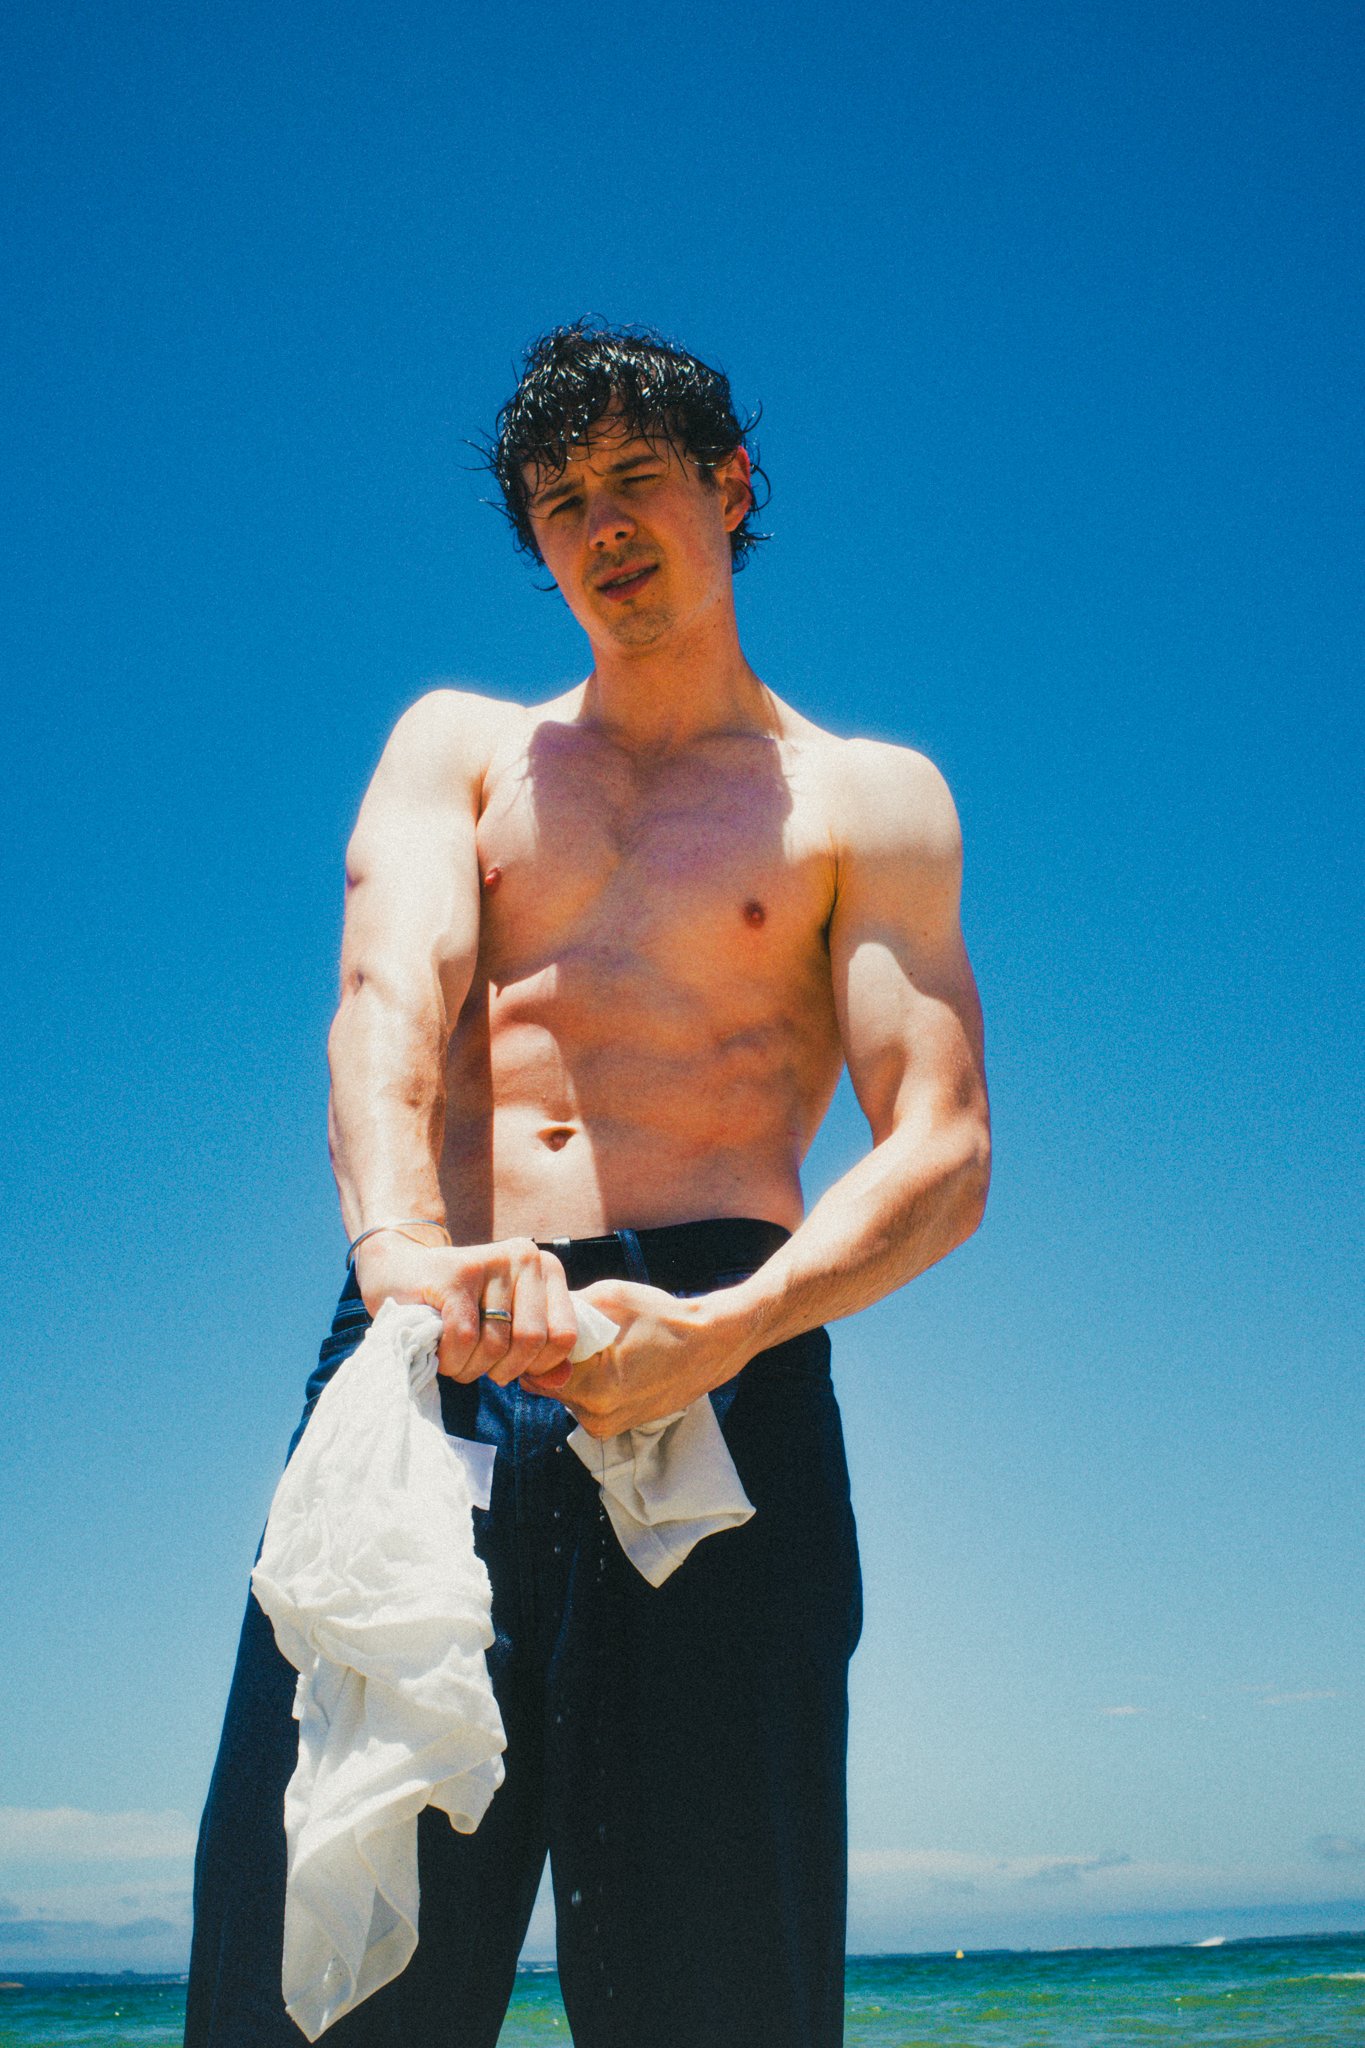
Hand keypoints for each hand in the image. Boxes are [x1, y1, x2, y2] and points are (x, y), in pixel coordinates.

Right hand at [353, 1232, 579, 1385]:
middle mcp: (526, 1256)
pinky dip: (451, 1359)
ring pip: (495, 1344)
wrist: (398, 1271)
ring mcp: (491, 1262)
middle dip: (503, 1370)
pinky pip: (464, 1339)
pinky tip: (441, 1353)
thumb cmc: (460, 1307)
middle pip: (531, 1341)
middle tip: (479, 1367)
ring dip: (471, 1369)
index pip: (565, 1334)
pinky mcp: (455, 1275)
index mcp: (547, 1269)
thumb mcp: (508, 1327)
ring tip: (457, 1359)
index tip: (511, 1364)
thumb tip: (561, 1379)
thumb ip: (540, 1355)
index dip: (538, 1364)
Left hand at [523, 1277, 749, 1435]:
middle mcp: (597, 1417)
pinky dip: (590, 1381)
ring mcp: (609, 1426)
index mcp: (592, 1389)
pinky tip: (613, 1360)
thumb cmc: (663, 1318)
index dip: (536, 1346)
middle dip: (553, 1358)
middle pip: (547, 1385)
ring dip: (572, 1370)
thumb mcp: (609, 1300)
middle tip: (579, 1333)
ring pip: (566, 1394)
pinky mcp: (619, 1425)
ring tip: (601, 1346)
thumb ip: (564, 1312)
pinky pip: (587, 1401)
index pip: (533, 1373)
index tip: (548, 1326)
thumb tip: (532, 1315)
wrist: (712, 1344)